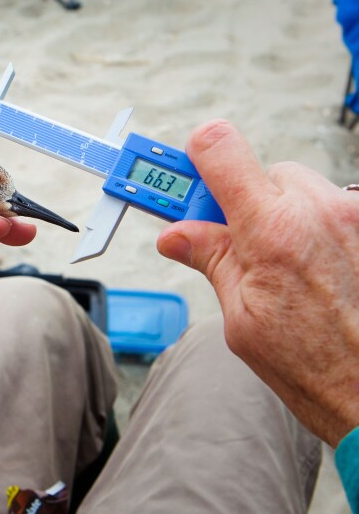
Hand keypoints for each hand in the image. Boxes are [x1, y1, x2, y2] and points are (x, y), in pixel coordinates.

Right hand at [157, 119, 358, 446]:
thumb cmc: (314, 367)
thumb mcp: (241, 317)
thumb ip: (211, 261)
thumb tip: (177, 237)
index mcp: (271, 231)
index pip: (222, 150)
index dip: (200, 155)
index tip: (191, 167)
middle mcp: (319, 211)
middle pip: (267, 174)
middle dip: (250, 203)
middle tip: (242, 245)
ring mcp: (356, 216)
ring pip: (306, 191)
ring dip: (292, 217)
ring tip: (293, 270)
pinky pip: (337, 210)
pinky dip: (324, 231)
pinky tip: (324, 272)